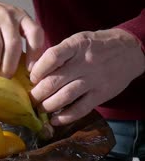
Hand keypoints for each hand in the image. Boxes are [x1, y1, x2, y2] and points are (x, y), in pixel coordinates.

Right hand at [0, 0, 43, 76]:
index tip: (30, 70)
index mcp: (21, 16)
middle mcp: (7, 16)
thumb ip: (19, 38)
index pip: (35, 33)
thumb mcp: (12, 22)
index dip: (35, 53)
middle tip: (6, 78)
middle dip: (10, 66)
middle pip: (13, 45)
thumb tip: (25, 69)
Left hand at [30, 28, 144, 125]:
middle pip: (54, 81)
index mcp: (76, 45)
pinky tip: (54, 119)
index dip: (37, 70)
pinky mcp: (101, 94)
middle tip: (30, 99)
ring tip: (40, 108)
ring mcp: (94, 79)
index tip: (31, 78)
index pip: (52, 57)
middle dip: (37, 93)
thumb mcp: (77, 41)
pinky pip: (80, 109)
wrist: (130, 51)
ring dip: (48, 106)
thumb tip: (32, 71)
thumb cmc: (95, 46)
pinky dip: (65, 117)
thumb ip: (58, 54)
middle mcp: (85, 62)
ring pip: (65, 96)